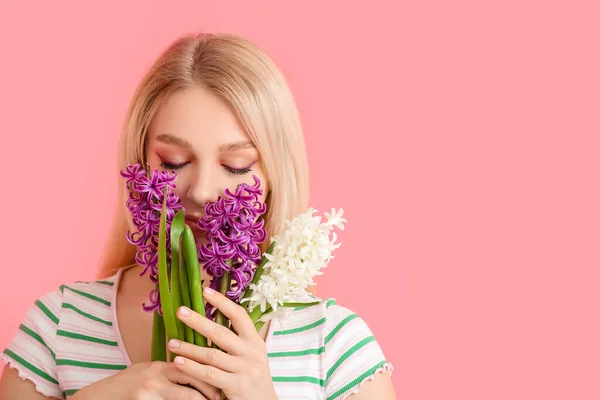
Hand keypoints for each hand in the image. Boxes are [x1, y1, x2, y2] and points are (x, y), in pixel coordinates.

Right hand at [71, 361, 220, 399]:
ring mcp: (150, 391)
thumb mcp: (147, 372)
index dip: (208, 376)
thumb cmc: (125, 386)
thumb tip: (192, 371)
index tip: (220, 385)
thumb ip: (168, 372)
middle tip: (219, 399)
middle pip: (192, 381)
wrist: (98, 398)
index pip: (191, 366)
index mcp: (159, 366)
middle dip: (209, 392)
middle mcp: (156, 376)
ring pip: (185, 397)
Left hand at [169, 287, 277, 399]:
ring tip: (172, 342)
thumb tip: (212, 322)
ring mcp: (244, 369)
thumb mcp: (252, 356)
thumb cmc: (253, 378)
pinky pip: (209, 374)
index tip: (205, 291)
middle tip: (180, 311)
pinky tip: (178, 362)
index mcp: (255, 341)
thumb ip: (237, 341)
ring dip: (189, 348)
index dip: (223, 302)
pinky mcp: (236, 385)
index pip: (239, 316)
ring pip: (212, 355)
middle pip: (221, 333)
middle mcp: (251, 353)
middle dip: (199, 321)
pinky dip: (192, 367)